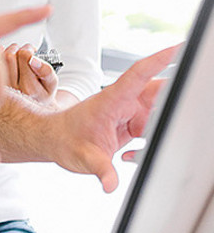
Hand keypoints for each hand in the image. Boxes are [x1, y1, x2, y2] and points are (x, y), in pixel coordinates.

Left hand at [46, 45, 178, 191]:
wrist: (54, 140)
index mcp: (111, 99)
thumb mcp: (83, 157)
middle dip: (171, 99)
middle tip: (176, 113)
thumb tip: (110, 184)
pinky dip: (146, 145)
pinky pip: (151, 130)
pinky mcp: (130, 124)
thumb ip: (100, 169)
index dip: (160, 60)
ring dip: (158, 127)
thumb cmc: (63, 139)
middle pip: (157, 92)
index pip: (139, 74)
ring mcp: (128, 112)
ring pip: (157, 112)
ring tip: (135, 143)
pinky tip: (126, 157)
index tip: (178, 48)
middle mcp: (122, 102)